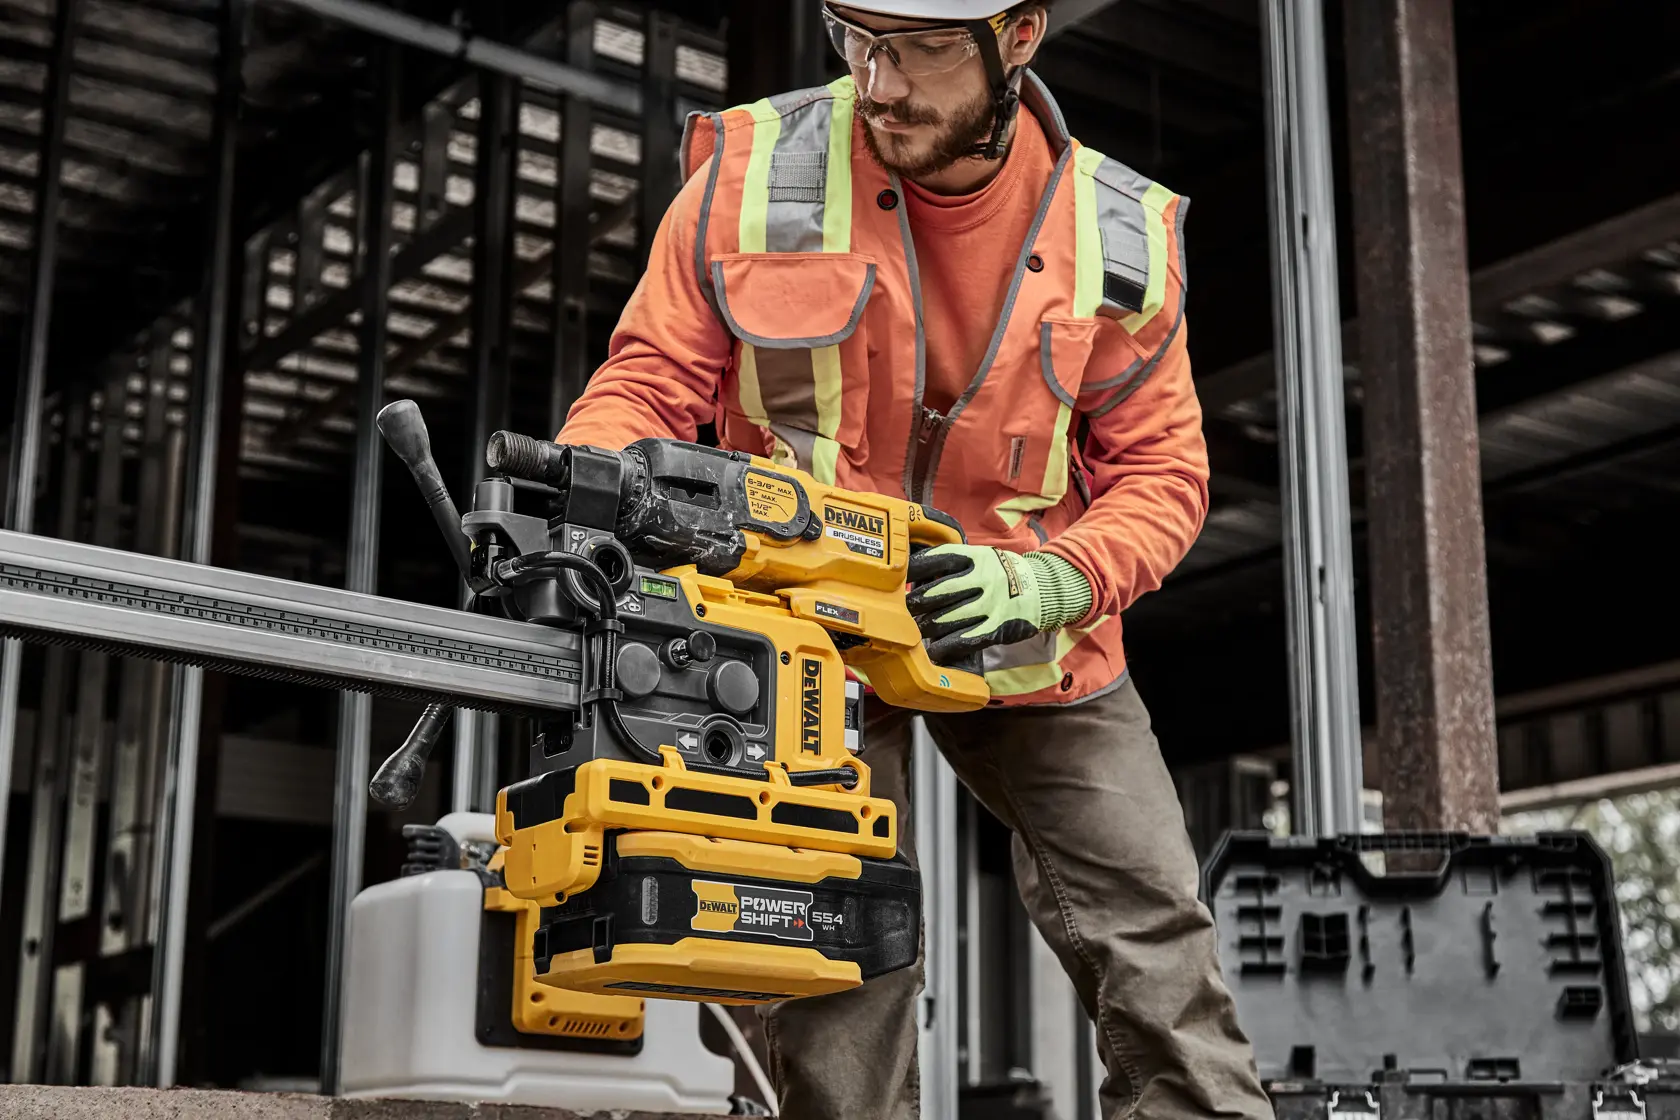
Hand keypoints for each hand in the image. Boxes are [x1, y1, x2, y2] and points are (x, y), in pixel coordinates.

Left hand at [905, 545, 1091, 662]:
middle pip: (940, 592)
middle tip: (904, 609)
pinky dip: (947, 646)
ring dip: (928, 626)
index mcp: (977, 557)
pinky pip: (967, 638)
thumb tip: (917, 574)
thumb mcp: (983, 558)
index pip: (939, 559)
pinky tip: (935, 650)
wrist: (1043, 588)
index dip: (916, 568)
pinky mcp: (997, 627)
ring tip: (916, 629)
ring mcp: (991, 604)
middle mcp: (984, 578)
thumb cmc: (1002, 573)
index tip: (900, 576)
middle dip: (917, 602)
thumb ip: (956, 564)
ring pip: (950, 617)